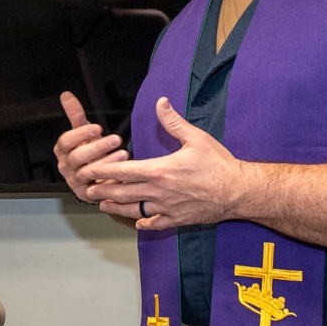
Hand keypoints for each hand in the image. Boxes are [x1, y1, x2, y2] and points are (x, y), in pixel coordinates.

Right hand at [53, 91, 128, 202]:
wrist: (93, 174)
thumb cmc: (88, 150)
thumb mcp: (83, 131)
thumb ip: (75, 114)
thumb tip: (66, 94)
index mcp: (62, 150)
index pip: (65, 142)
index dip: (80, 134)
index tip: (98, 128)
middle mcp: (65, 166)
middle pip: (76, 158)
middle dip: (97, 148)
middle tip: (116, 139)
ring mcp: (74, 181)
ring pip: (88, 173)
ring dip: (106, 163)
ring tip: (124, 154)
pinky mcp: (85, 194)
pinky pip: (97, 188)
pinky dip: (110, 180)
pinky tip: (123, 172)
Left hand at [82, 96, 245, 229]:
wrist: (238, 191)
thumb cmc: (218, 163)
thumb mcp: (196, 138)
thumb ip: (173, 122)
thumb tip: (161, 102)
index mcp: (160, 171)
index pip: (124, 172)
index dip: (104, 171)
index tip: (90, 170)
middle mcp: (159, 192)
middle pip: (123, 193)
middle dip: (103, 191)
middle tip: (87, 190)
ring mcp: (167, 208)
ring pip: (134, 210)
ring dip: (116, 207)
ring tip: (103, 204)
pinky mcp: (177, 219)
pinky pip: (155, 223)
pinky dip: (144, 222)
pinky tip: (137, 221)